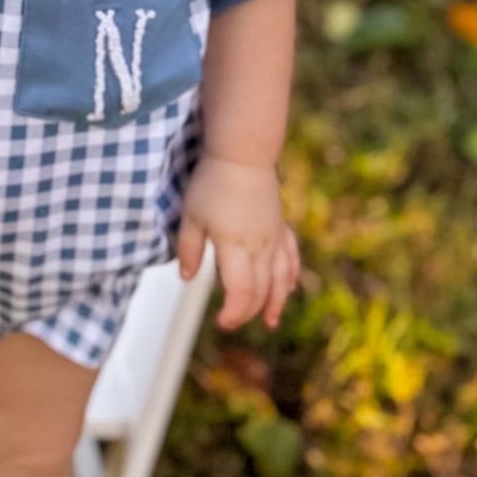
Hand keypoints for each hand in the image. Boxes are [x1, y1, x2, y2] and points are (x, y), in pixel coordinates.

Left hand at [174, 155, 300, 330]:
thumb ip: (188, 249)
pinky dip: (290, 275)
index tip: (221, 322)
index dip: (233, 313)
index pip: (241, 292)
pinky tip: (289, 287)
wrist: (243, 154)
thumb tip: (187, 278)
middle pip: (261, 290)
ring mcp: (274, 237)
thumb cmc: (212, 182)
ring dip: (276, 303)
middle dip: (248, 312)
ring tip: (271, 322)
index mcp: (235, 247)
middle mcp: (260, 247)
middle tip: (233, 322)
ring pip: (280, 278)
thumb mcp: (190, 216)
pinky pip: (290, 256)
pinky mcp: (280, 226)